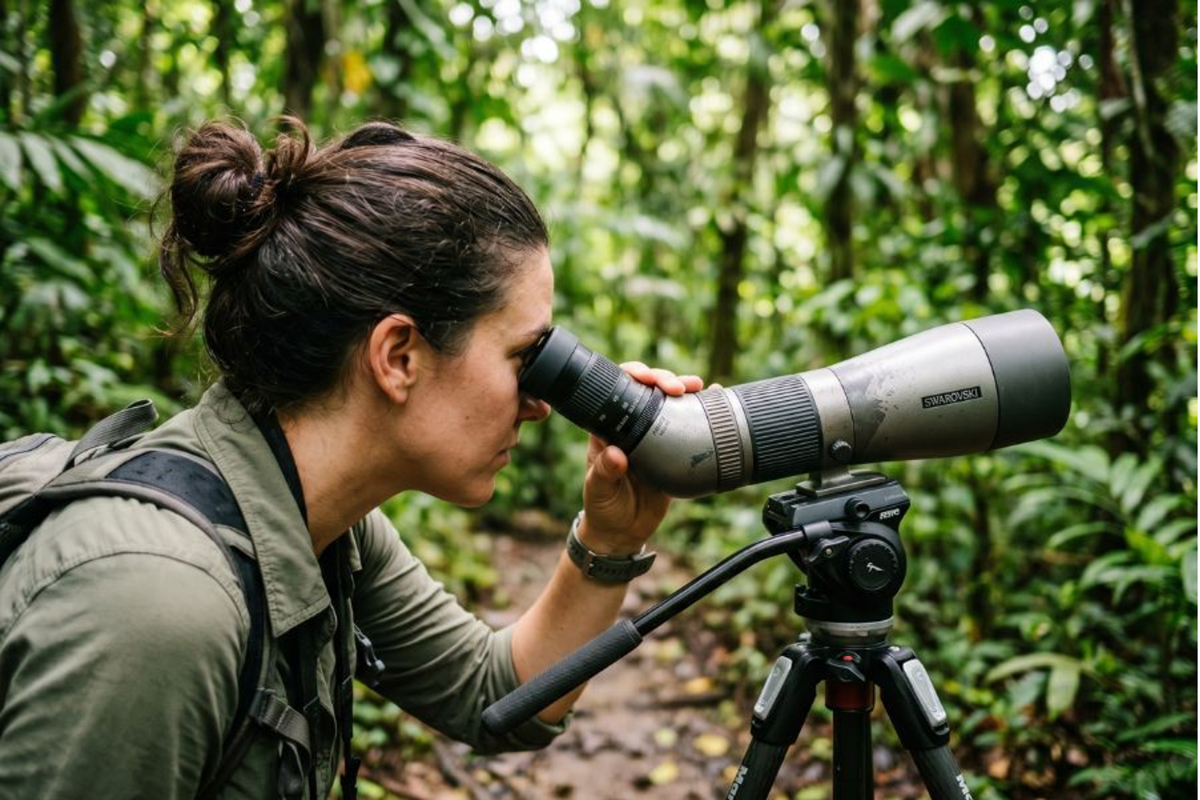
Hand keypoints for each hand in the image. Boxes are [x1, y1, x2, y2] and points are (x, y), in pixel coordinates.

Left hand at [578, 363, 703, 553]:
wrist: (622, 532)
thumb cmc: (602, 507)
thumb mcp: (599, 491)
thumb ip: (604, 473)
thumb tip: (616, 454)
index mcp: (609, 429)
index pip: (618, 390)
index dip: (633, 375)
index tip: (646, 378)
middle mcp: (632, 427)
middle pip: (648, 391)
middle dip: (664, 380)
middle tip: (678, 387)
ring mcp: (654, 438)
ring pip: (670, 404)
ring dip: (685, 390)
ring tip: (699, 387)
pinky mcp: (673, 452)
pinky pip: (688, 427)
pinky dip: (701, 412)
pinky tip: (715, 401)